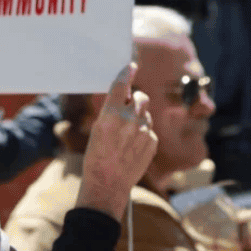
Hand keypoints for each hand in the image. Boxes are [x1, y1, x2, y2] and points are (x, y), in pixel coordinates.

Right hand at [78, 63, 157, 220]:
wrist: (108, 184)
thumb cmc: (97, 157)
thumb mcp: (97, 130)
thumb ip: (112, 111)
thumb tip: (126, 97)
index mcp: (111, 116)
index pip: (122, 87)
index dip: (127, 74)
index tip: (131, 66)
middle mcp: (129, 120)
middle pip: (141, 98)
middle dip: (136, 100)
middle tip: (129, 107)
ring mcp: (144, 131)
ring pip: (146, 114)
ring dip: (139, 118)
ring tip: (126, 136)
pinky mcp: (152, 141)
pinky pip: (149, 130)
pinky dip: (143, 134)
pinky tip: (132, 147)